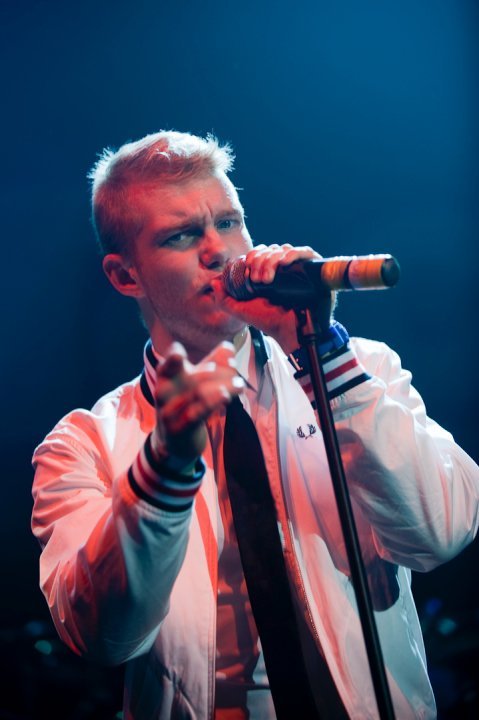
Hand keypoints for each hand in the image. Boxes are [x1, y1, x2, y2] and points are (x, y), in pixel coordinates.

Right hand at [152, 341, 243, 466]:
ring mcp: (169, 413)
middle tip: (234, 365)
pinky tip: (225, 395)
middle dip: (213, 370)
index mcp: (166, 379)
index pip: (165, 365)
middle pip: (187, 378)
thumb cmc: (186, 404)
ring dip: (221, 386)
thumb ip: (212, 363)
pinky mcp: (178, 430)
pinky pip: (195, 414)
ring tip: (239, 383)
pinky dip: (212, 403)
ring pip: (197, 394)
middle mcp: (164, 394)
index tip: (180, 352)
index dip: (172, 357)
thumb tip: (229, 347)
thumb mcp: (195, 382)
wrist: (174, 442)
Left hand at [213, 244, 332, 353]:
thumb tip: (214, 281)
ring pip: (285, 249)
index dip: (252, 256)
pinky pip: (305, 252)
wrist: (291, 333)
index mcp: (271, 273)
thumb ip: (224, 299)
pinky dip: (293, 254)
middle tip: (256, 279)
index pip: (261, 253)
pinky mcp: (315, 270)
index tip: (247, 269)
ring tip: (266, 280)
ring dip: (272, 260)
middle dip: (260, 260)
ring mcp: (300, 268)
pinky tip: (283, 264)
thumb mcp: (241, 311)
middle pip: (271, 249)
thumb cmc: (269, 322)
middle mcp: (286, 269)